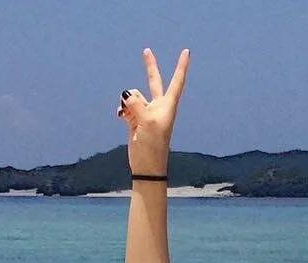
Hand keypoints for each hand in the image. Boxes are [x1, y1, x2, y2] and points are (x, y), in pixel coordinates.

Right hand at [117, 48, 189, 173]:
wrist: (146, 165)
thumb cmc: (153, 145)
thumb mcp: (146, 122)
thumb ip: (136, 103)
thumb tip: (126, 95)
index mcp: (167, 106)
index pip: (176, 82)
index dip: (181, 66)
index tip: (186, 51)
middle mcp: (158, 106)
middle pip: (153, 81)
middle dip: (149, 67)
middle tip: (146, 51)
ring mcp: (146, 112)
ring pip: (133, 95)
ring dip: (127, 102)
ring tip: (130, 118)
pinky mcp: (135, 119)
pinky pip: (125, 106)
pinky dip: (122, 109)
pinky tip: (121, 117)